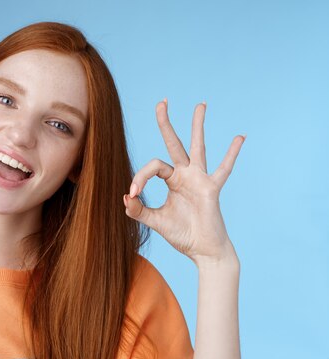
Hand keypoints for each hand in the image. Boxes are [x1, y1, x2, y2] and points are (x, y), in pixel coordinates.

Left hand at [123, 99, 244, 264]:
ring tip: (200, 105)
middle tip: (161, 101)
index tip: (133, 193)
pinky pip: (223, 169)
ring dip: (197, 126)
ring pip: (198, 147)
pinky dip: (231, 154)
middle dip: (166, 123)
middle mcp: (185, 175)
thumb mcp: (155, 221)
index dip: (140, 176)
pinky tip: (240, 137)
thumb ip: (139, 210)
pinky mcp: (211, 189)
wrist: (202, 250)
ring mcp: (200, 180)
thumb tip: (124, 197)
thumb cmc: (181, 234)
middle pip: (174, 143)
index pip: (153, 167)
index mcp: (172, 180)